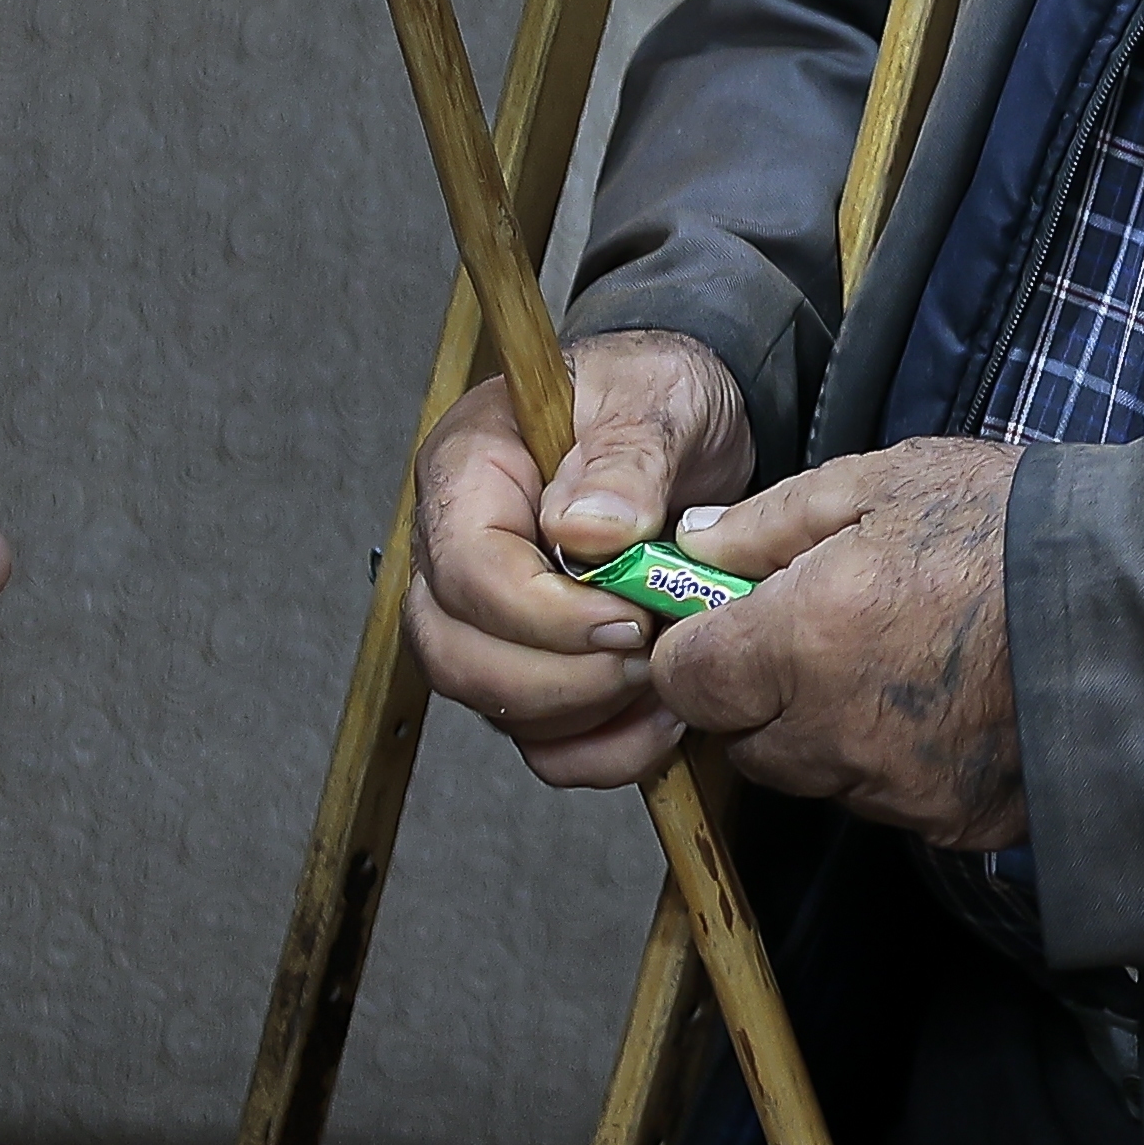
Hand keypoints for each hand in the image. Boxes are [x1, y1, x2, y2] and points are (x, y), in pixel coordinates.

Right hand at [403, 328, 754, 787]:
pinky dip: (596, 749)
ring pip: (491, 704)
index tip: (630, 620)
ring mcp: (486, 613)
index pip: (468, 571)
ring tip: (666, 689)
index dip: (543, 615)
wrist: (686, 424)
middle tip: (648, 662)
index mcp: (469, 471)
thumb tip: (585, 530)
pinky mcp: (531, 658)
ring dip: (581, 718)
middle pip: (457, 654)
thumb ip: (627, 457)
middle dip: (556, 681)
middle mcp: (458, 549)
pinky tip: (658, 726)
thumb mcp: (658, 398)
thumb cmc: (657, 395)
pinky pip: (537, 734)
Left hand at [653, 439, 1023, 851]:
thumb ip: (771, 521)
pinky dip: (906, 764)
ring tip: (905, 666)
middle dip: (764, 697)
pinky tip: (954, 707)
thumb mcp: (883, 482)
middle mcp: (832, 734)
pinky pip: (894, 802)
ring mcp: (895, 790)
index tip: (733, 621)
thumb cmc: (1007, 524)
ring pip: (819, 775)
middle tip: (827, 637)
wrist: (1133, 598)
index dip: (701, 647)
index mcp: (799, 643)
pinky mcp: (953, 822)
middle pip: (747, 743)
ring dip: (833, 734)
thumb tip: (695, 549)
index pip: (687, 681)